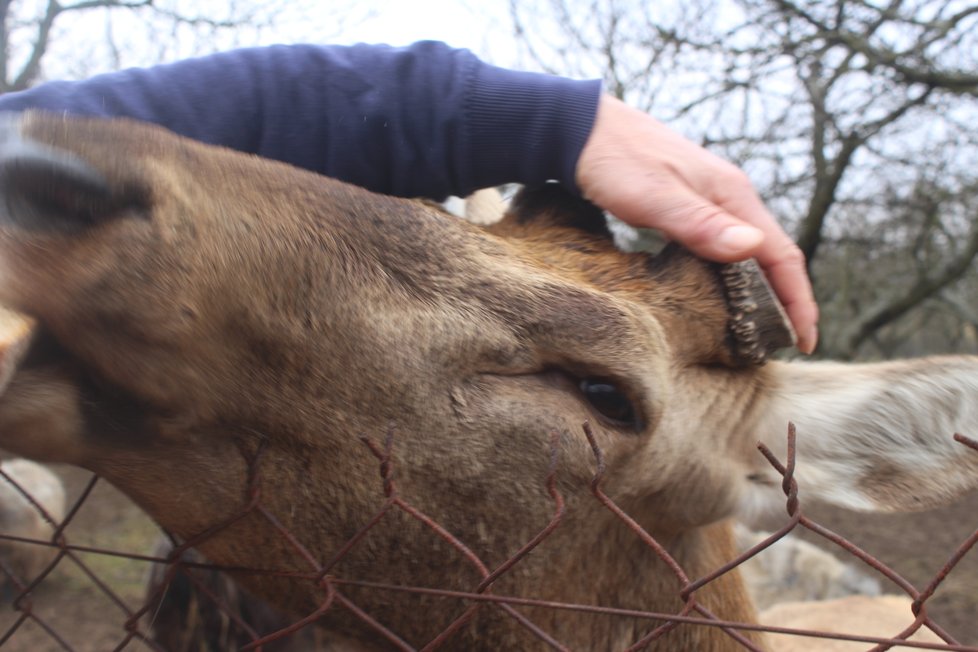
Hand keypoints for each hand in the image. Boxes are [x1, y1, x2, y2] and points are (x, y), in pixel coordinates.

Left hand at [576, 95, 817, 353]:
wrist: (581, 128)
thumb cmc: (614, 159)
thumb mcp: (654, 196)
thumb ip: (701, 224)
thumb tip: (751, 249)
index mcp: (732, 195)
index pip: (780, 255)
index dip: (797, 300)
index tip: (805, 342)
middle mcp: (728, 197)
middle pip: (770, 257)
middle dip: (785, 303)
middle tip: (783, 348)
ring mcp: (708, 201)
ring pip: (746, 254)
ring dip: (758, 292)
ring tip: (756, 331)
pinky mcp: (686, 206)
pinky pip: (720, 248)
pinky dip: (728, 278)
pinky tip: (717, 297)